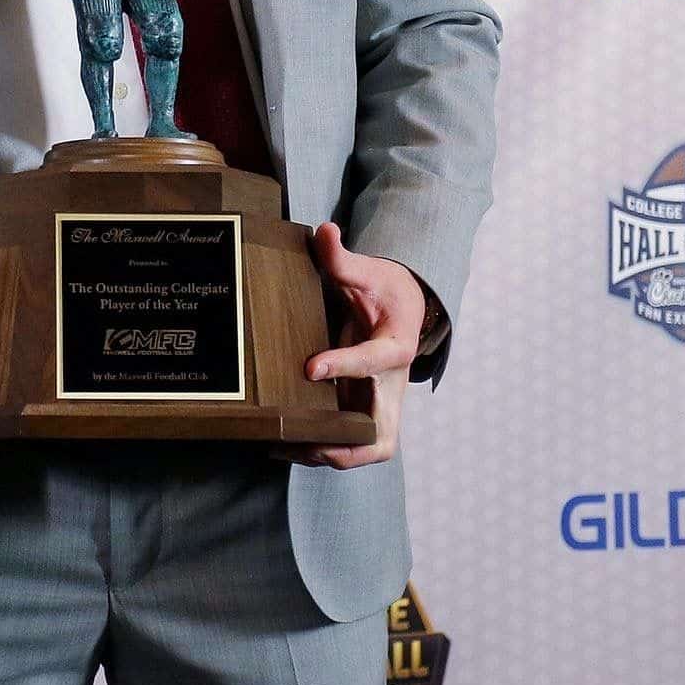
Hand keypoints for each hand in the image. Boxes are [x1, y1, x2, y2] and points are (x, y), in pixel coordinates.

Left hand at [276, 222, 424, 469]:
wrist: (404, 309)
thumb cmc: (384, 292)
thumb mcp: (368, 271)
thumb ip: (343, 258)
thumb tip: (324, 230)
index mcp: (396, 346)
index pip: (375, 361)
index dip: (346, 366)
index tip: (310, 368)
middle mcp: (391, 384)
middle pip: (384, 432)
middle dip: (346, 441)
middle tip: (303, 439)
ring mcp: (379, 403)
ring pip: (367, 446)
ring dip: (329, 453)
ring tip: (281, 445)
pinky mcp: (363, 409)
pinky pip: (348, 439)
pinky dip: (321, 447)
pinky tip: (280, 442)